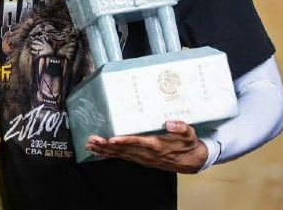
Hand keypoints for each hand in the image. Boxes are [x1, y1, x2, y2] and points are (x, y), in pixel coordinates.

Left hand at [84, 120, 208, 173]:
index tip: (112, 139)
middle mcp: (147, 153)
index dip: (125, 141)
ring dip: (105, 151)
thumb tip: (171, 123)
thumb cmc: (188, 144)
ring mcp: (143, 158)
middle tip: (93, 140)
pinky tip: (99, 152)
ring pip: (121, 155)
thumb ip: (181, 127)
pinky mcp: (141, 159)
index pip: (138, 143)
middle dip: (107, 145)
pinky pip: (123, 158)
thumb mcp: (189, 134)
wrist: (191, 160)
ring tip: (90, 145)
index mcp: (157, 145)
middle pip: (124, 150)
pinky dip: (110, 155)